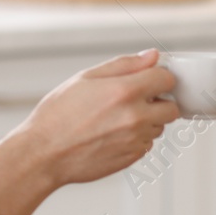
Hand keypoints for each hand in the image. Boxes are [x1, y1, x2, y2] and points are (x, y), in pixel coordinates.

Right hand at [16, 50, 179, 186]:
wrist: (43, 153)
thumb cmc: (58, 114)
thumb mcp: (86, 78)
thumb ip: (124, 65)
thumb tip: (152, 56)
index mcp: (125, 91)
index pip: (166, 79)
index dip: (158, 77)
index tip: (149, 79)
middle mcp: (135, 117)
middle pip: (171, 108)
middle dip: (158, 102)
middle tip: (136, 101)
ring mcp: (135, 140)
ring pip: (159, 127)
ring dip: (147, 122)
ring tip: (116, 119)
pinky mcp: (131, 158)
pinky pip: (145, 144)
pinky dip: (135, 138)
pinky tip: (111, 135)